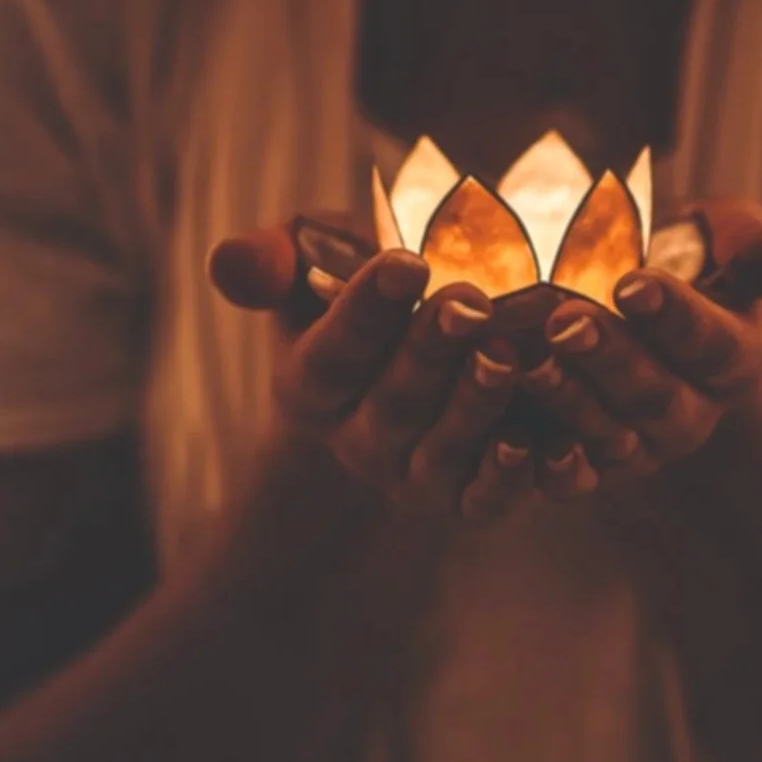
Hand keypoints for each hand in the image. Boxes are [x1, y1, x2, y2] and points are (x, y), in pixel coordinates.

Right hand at [209, 221, 536, 523]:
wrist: (408, 363)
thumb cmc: (357, 294)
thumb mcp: (310, 264)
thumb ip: (272, 259)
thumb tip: (229, 263)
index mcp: (312, 385)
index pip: (333, 352)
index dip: (367, 309)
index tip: (407, 261)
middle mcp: (358, 441)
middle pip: (393, 402)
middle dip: (431, 350)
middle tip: (470, 301)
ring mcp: (412, 476)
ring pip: (440, 450)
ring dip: (473, 405)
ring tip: (504, 355)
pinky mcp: (465, 501)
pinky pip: (483, 500)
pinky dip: (508, 478)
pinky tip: (533, 442)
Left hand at [519, 198, 761, 495]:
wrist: (612, 282)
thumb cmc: (676, 251)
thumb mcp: (720, 229)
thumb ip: (746, 238)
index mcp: (736, 359)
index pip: (714, 345)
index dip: (675, 318)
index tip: (632, 285)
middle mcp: (693, 413)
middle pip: (658, 398)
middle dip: (611, 359)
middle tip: (565, 321)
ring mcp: (641, 447)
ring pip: (611, 438)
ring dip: (570, 403)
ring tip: (531, 363)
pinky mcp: (590, 468)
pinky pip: (571, 481)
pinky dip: (547, 467)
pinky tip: (515, 440)